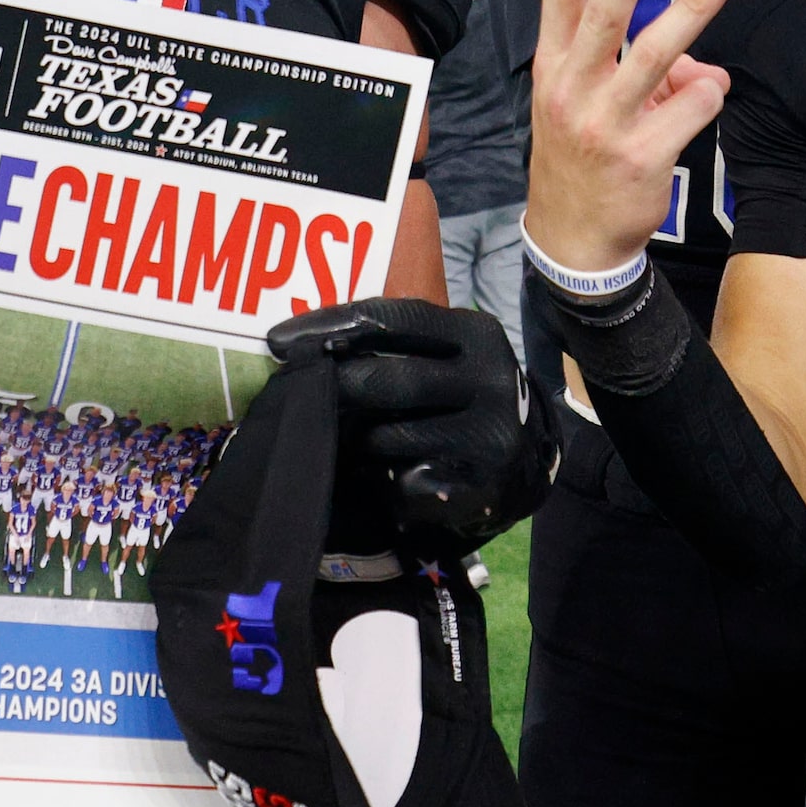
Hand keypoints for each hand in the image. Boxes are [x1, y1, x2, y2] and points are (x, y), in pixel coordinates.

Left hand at [270, 297, 556, 551]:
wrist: (527, 464)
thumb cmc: (463, 399)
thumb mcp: (446, 357)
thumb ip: (394, 346)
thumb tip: (304, 345)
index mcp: (476, 334)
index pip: (392, 319)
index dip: (330, 325)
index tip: (278, 340)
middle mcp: (490, 380)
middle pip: (388, 380)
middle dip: (333, 388)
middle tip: (294, 393)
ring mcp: (490, 436)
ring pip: (388, 437)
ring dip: (352, 440)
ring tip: (341, 439)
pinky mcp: (480, 487)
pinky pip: (403, 483)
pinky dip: (380, 480)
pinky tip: (378, 476)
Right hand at [524, 0, 736, 272]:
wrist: (572, 240)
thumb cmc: (578, 155)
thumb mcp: (580, 103)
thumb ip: (628, 66)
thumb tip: (694, 61)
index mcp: (553, 67)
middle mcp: (574, 90)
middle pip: (604, 16)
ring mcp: (607, 124)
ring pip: (657, 56)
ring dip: (693, 10)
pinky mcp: (642, 156)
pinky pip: (692, 107)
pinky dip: (708, 93)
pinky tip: (705, 96)